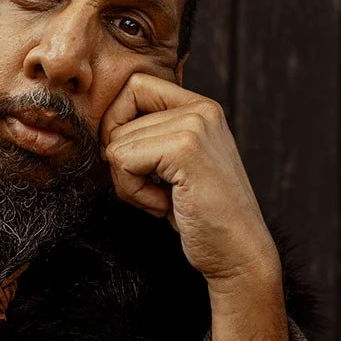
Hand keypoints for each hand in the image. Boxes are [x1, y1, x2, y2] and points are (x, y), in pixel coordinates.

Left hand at [99, 73, 280, 290]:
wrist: (238, 253)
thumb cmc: (202, 218)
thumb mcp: (173, 170)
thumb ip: (149, 141)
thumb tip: (103, 135)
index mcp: (200, 108)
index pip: (134, 87)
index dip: (117, 124)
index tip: (134, 162)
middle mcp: (200, 109)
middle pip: (118, 117)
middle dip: (123, 164)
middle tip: (156, 191)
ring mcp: (194, 125)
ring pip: (116, 143)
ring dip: (129, 183)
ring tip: (165, 199)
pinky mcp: (185, 148)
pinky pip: (123, 161)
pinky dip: (134, 192)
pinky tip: (164, 205)